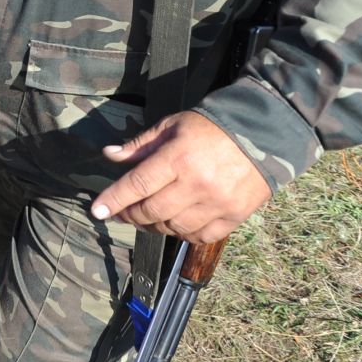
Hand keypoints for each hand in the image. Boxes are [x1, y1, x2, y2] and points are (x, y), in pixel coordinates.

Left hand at [89, 111, 270, 244]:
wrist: (264, 135)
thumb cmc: (211, 127)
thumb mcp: (172, 125)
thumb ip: (141, 144)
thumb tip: (110, 155)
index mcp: (178, 159)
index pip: (137, 185)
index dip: (114, 200)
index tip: (97, 211)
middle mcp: (197, 185)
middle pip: (152, 212)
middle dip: (131, 214)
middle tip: (123, 211)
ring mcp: (217, 204)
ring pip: (174, 227)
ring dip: (155, 225)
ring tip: (148, 216)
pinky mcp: (234, 217)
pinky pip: (200, 236)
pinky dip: (183, 233)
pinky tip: (176, 222)